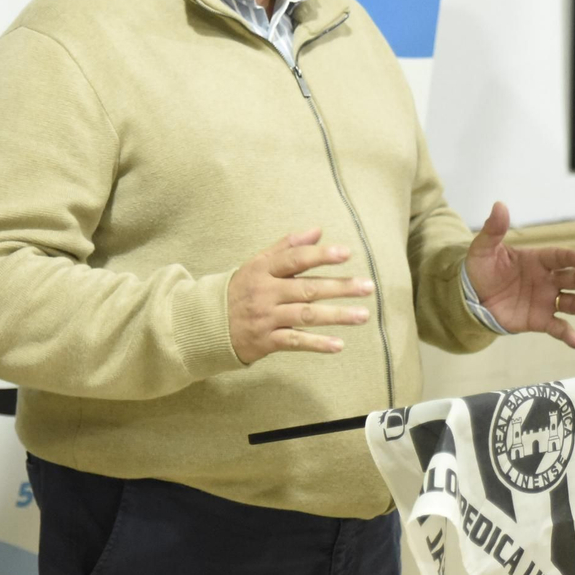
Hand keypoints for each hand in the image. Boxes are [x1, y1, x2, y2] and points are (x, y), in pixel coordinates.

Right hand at [227, 229, 373, 363]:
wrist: (207, 323)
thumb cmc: (241, 290)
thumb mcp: (257, 263)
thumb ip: (287, 246)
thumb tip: (318, 231)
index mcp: (263, 269)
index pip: (295, 259)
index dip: (320, 255)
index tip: (346, 253)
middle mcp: (265, 292)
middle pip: (307, 288)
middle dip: (339, 288)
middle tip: (367, 287)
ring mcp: (265, 318)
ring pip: (305, 315)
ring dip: (336, 316)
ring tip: (362, 315)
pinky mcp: (266, 341)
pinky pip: (295, 342)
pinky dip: (317, 344)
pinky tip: (338, 344)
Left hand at [464, 202, 574, 347]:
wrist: (471, 299)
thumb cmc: (481, 270)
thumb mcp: (483, 249)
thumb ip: (493, 230)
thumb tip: (499, 205)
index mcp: (537, 260)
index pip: (558, 257)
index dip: (570, 258)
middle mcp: (547, 279)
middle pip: (573, 278)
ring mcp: (546, 300)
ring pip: (571, 303)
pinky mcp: (540, 320)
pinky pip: (557, 327)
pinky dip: (568, 335)